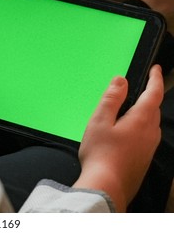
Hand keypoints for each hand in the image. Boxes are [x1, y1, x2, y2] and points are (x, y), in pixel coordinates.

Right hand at [73, 65, 163, 211]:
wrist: (107, 186)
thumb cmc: (101, 154)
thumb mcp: (100, 121)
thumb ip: (111, 99)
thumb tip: (121, 81)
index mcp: (141, 119)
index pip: (154, 93)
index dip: (155, 79)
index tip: (155, 69)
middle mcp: (150, 133)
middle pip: (154, 109)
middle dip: (148, 97)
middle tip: (137, 90)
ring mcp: (149, 148)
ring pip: (150, 124)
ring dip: (143, 114)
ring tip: (127, 113)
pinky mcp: (144, 160)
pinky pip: (146, 138)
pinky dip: (139, 130)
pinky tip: (124, 137)